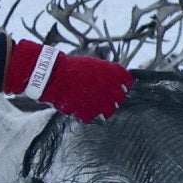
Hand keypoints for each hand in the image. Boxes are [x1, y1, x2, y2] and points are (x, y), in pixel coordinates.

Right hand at [4, 39, 136, 121]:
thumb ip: (108, 72)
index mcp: (114, 74)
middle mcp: (111, 89)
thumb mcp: (95, 64)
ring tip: (97, 104)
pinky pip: (94, 117)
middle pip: (121, 97)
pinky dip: (90, 114)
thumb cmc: (73, 68)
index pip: (128, 81)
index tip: (121, 85)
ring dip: (106, 107)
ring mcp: (101, 102)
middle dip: (116, 96)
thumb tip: (118, 80)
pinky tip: (86, 109)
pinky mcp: (89, 113)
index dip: (124, 83)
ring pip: (111, 110)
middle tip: (107, 95)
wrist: (55, 76)